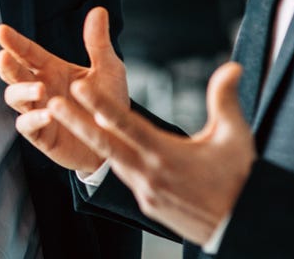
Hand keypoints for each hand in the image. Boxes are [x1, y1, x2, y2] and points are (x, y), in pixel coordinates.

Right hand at [0, 7, 127, 174]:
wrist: (119, 141)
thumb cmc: (109, 102)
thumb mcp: (109, 69)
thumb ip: (98, 43)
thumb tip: (99, 10)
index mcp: (51, 68)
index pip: (27, 52)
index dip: (13, 41)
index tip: (1, 30)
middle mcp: (40, 87)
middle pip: (14, 73)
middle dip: (6, 65)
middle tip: (4, 57)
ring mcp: (38, 111)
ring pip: (15, 98)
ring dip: (22, 91)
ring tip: (39, 88)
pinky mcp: (42, 135)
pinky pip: (27, 126)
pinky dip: (34, 119)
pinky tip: (48, 113)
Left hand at [59, 62, 255, 245]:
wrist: (241, 227)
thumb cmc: (239, 178)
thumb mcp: (235, 137)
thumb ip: (225, 100)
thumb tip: (232, 65)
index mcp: (166, 154)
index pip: (128, 125)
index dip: (102, 104)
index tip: (80, 86)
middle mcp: (149, 173)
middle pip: (105, 143)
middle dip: (76, 121)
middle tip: (51, 102)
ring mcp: (144, 191)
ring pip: (112, 159)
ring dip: (89, 139)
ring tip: (65, 116)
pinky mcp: (146, 202)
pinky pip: (124, 175)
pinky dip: (111, 159)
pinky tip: (100, 142)